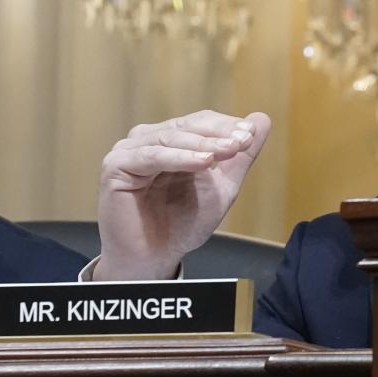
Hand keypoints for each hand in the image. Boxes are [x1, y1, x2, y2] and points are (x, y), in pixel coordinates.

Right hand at [94, 110, 270, 280]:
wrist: (155, 258)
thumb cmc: (183, 224)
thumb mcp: (221, 187)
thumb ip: (239, 156)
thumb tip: (262, 118)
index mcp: (170, 140)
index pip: (200, 122)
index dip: (225, 125)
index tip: (251, 134)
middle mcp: (148, 140)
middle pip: (186, 126)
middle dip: (218, 133)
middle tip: (243, 140)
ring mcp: (129, 151)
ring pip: (170, 138)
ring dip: (203, 144)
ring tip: (228, 150)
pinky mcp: (115, 166)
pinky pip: (151, 156)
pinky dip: (179, 157)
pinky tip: (202, 162)